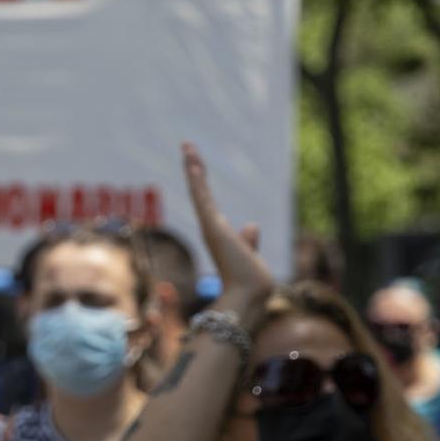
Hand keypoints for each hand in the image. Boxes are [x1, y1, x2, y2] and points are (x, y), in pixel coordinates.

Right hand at [182, 142, 272, 316]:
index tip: (196, 166)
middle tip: (188, 146)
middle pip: (200, 191)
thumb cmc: (251, 280)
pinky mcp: (212, 226)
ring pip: (199, 190)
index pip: (208, 202)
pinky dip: (196, 178)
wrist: (249, 294)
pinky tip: (192, 160)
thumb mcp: (251, 254)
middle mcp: (211, 227)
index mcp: (218, 234)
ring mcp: (210, 225)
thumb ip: (249, 240)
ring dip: (193, 166)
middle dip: (194, 168)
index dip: (201, 184)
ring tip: (189, 146)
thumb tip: (251, 224)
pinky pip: (202, 196)